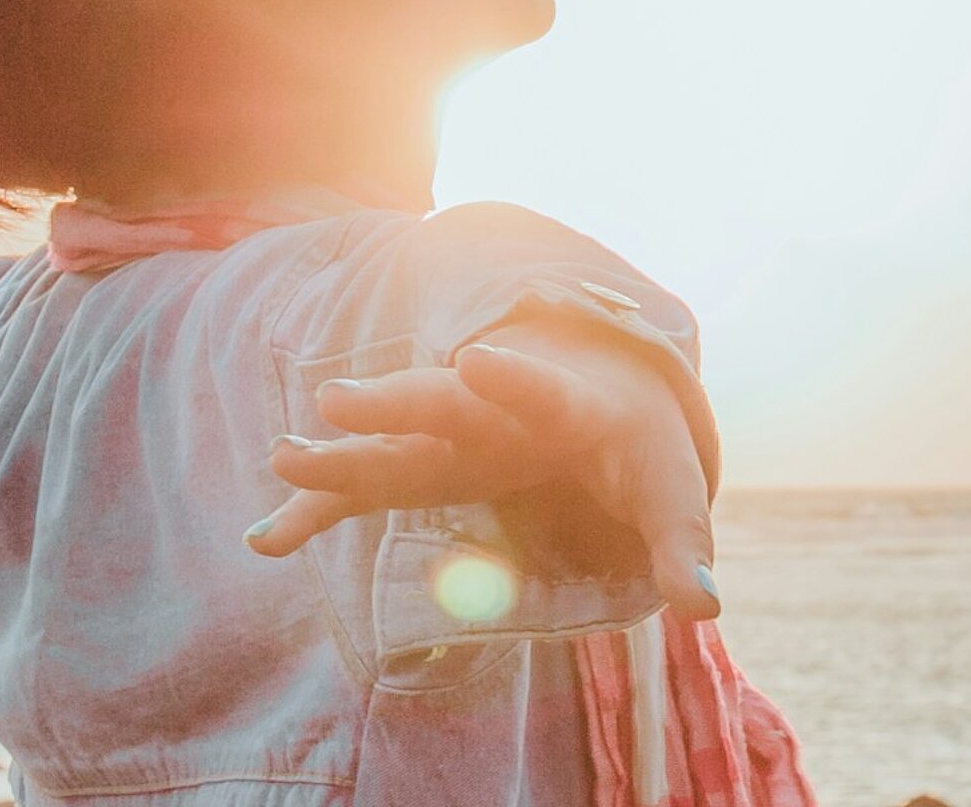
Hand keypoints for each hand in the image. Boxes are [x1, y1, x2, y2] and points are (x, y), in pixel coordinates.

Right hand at [251, 337, 720, 619]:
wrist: (603, 388)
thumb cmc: (640, 443)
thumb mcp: (671, 490)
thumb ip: (682, 547)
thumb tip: (703, 608)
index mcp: (566, 407)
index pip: (540, 390)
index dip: (514, 378)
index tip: (478, 361)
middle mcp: (497, 411)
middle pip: (441, 405)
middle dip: (392, 402)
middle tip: (334, 400)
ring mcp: (455, 436)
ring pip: (392, 441)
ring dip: (340, 454)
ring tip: (282, 457)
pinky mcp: (430, 466)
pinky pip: (368, 489)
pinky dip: (321, 509)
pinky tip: (268, 538)